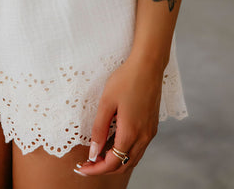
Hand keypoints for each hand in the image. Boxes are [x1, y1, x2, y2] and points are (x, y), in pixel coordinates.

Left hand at [74, 54, 163, 176]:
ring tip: (98, 156)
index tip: (81, 168)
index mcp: (131, 132)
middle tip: (87, 164)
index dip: (95, 169)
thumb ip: (99, 129)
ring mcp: (150, 132)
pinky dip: (125, 154)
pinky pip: (138, 149)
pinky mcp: (152, 126)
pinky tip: (113, 145)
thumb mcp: (106, 102)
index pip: (112, 163)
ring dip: (115, 162)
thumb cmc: (126, 79)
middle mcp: (143, 137)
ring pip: (132, 159)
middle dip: (104, 169)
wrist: (148, 65)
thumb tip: (93, 152)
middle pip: (123, 166)